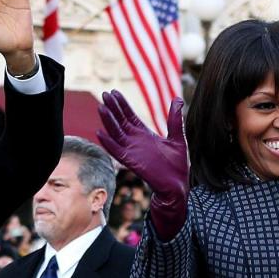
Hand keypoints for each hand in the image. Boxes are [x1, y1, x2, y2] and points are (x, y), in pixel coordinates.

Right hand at [97, 92, 187, 238]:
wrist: (178, 185)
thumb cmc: (177, 165)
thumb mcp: (177, 137)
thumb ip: (175, 119)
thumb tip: (178, 99)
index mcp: (145, 135)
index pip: (129, 116)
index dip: (122, 105)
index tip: (114, 92)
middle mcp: (136, 142)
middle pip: (120, 122)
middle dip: (113, 108)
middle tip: (104, 94)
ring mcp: (132, 151)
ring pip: (116, 134)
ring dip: (108, 122)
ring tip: (101, 108)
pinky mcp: (132, 162)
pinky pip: (117, 151)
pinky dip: (108, 143)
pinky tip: (100, 133)